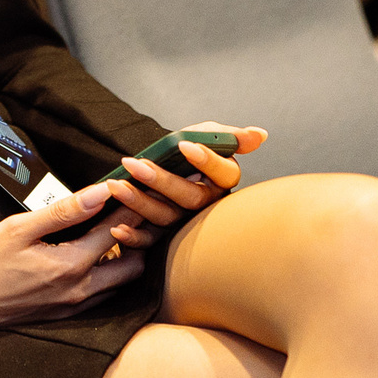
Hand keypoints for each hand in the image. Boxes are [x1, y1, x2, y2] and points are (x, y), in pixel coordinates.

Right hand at [0, 182, 152, 338]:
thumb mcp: (19, 228)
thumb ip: (63, 211)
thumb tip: (99, 192)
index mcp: (71, 265)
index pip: (116, 230)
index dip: (131, 206)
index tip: (138, 189)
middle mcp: (81, 289)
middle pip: (134, 264)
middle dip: (139, 237)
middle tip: (132, 212)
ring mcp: (76, 305)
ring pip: (122, 283)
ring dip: (127, 257)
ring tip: (116, 231)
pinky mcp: (67, 314)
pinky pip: (104, 295)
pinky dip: (110, 275)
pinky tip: (95, 256)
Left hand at [102, 124, 266, 227]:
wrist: (160, 166)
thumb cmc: (187, 149)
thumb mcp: (208, 135)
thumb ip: (230, 136)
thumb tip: (260, 135)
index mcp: (223, 182)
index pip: (223, 173)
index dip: (206, 160)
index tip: (185, 145)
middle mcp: (208, 207)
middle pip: (190, 198)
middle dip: (160, 181)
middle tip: (134, 164)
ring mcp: (186, 224)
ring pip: (166, 217)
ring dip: (139, 203)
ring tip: (117, 185)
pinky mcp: (164, 238)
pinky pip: (150, 242)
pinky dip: (134, 238)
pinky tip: (117, 228)